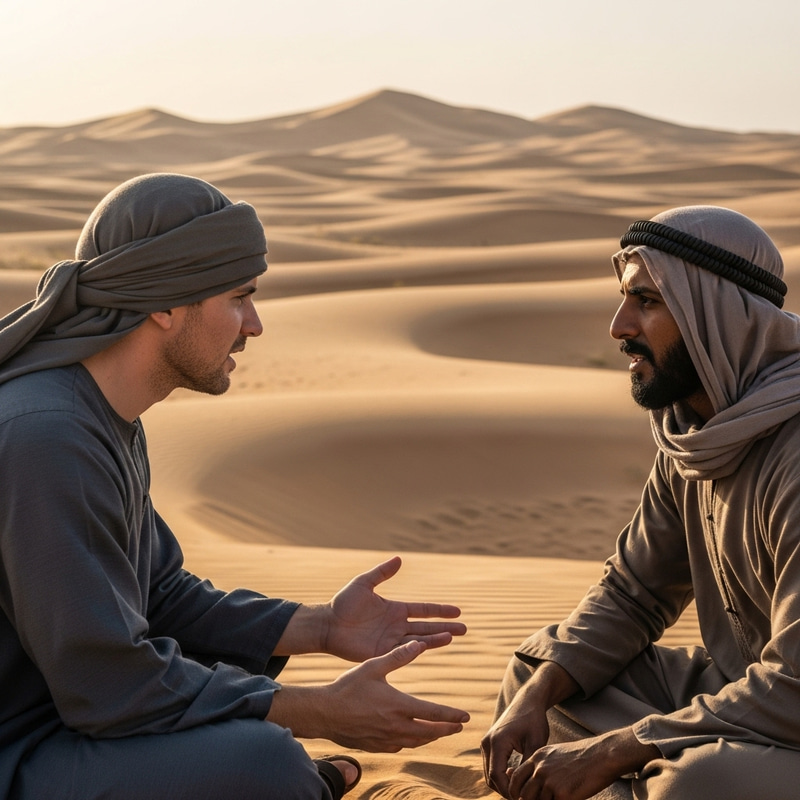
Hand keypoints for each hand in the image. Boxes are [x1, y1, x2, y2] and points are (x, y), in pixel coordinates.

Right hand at [268, 640, 470, 751]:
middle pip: (430, 732)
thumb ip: (398, 656)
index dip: (451, 714)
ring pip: (417, 741)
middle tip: (459, 726)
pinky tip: (412, 737)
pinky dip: (412, 742)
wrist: (324, 713)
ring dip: (432, 737)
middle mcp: (396, 726)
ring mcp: (386, 739)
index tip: (465, 716)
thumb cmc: (348, 687)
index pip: (433, 713)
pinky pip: (400, 746)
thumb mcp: (373, 666)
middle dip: (447, 728)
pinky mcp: (376, 746)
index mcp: (399, 705)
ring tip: (441, 732)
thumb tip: (419, 644)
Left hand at [323, 556, 466, 661]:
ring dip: (436, 639)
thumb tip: (400, 559)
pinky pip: (403, 652)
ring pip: (419, 640)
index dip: (440, 610)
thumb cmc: (343, 603)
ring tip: (453, 637)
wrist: (327, 625)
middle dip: (446, 627)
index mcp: (396, 609)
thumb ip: (381, 573)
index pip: (423, 610)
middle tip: (465, 629)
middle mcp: (397, 626)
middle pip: (427, 626)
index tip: (458, 610)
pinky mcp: (382, 653)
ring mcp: (391, 641)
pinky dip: (416, 649)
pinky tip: (428, 645)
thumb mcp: (364, 583)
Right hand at [481, 683, 549, 797]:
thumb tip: (525, 788)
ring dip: (503, 784)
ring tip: (521, 789)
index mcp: (497, 742)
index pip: (497, 776)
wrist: (527, 702)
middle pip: (490, 778)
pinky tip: (516, 777)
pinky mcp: (489, 743)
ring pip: (489, 774)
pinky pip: (491, 766)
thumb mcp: (535, 744)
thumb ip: (527, 766)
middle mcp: (487, 743)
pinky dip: (500, 775)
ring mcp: (486, 743)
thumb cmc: (534, 720)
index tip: (525, 797)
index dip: (509, 791)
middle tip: (524, 796)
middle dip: (506, 790)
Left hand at [506, 729, 659, 799]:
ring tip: (556, 797)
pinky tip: (566, 799)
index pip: (515, 778)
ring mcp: (550, 781)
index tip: (521, 798)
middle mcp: (540, 768)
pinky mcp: (561, 794)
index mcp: (537, 757)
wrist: (602, 755)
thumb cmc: (580, 756)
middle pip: (523, 794)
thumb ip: (537, 765)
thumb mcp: (554, 754)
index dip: (516, 791)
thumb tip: (519, 776)